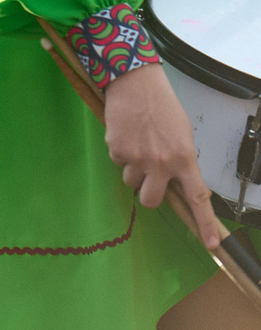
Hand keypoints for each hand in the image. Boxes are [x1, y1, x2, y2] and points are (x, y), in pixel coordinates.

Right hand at [103, 62, 225, 248]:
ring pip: (130, 181)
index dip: (205, 223)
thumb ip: (180, 161)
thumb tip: (174, 182)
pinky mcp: (116, 150)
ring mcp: (137, 158)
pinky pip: (117, 162)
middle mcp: (161, 163)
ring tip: (137, 143)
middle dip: (147, 192)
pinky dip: (120, 151)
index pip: (198, 198)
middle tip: (147, 177)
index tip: (212, 245)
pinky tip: (126, 133)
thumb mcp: (182, 135)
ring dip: (132, 168)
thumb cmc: (162, 107)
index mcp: (184, 158)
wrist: (135, 83)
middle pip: (151, 200)